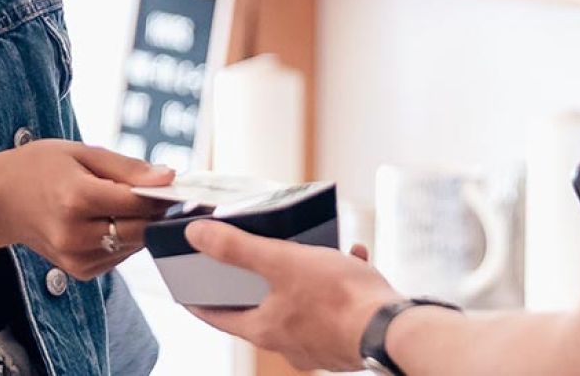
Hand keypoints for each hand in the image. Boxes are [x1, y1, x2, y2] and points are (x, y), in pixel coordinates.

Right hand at [0, 140, 172, 279]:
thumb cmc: (38, 168)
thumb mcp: (81, 152)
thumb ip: (128, 168)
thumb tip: (169, 177)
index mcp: (76, 199)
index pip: (139, 202)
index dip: (160, 191)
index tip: (169, 180)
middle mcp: (76, 234)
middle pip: (141, 228)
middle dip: (153, 209)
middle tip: (148, 188)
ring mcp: (76, 258)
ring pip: (134, 244)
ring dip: (138, 224)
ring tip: (116, 200)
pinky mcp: (79, 272)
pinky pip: (120, 255)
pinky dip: (123, 238)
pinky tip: (104, 219)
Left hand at [183, 220, 403, 371]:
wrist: (392, 328)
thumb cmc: (338, 298)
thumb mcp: (284, 261)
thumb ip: (238, 248)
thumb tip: (195, 235)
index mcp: (265, 328)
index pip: (218, 317)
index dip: (200, 301)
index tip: (187, 290)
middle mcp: (287, 343)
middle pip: (260, 309)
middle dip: (260, 280)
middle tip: (257, 257)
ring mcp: (317, 344)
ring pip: (301, 304)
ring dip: (306, 275)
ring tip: (317, 251)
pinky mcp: (345, 339)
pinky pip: (334, 306)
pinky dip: (339, 282)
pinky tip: (353, 259)